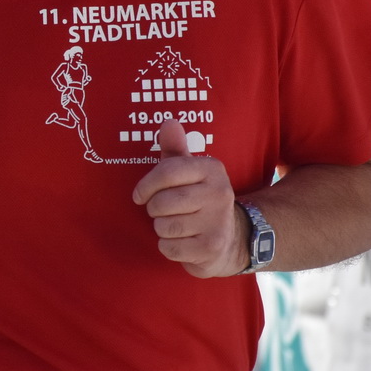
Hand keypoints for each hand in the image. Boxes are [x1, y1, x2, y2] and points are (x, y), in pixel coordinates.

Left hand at [131, 119, 243, 277]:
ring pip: (164, 226)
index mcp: (212, 169)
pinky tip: (182, 242)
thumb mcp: (189, 172)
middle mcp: (219, 192)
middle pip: (162, 202)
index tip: (139, 195)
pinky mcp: (212, 247)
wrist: (231, 237)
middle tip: (163, 212)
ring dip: (162, 229)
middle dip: (154, 210)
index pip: (168, 171)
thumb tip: (169, 123)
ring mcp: (218, 221)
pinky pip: (170, 248)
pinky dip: (168, 247)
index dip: (146, 185)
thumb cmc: (199, 199)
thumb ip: (175, 149)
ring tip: (175, 226)